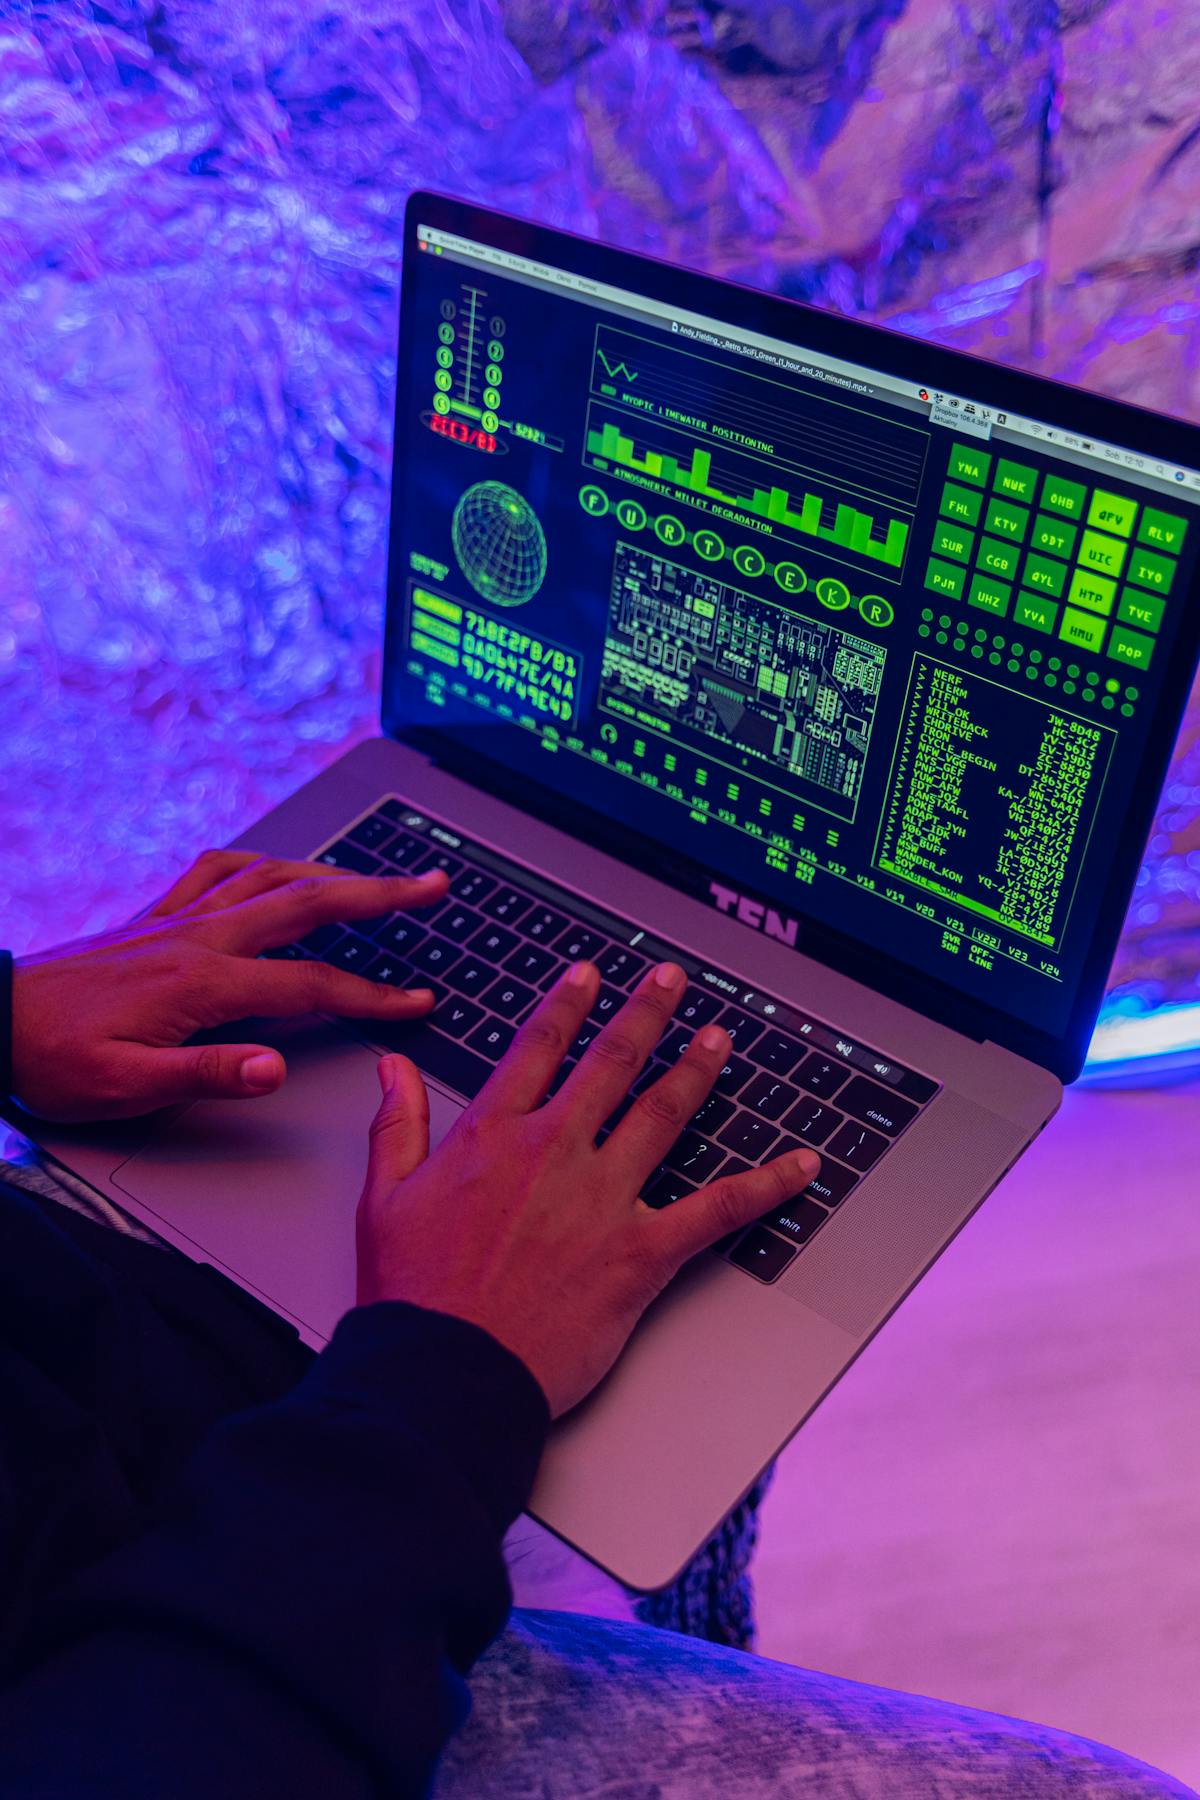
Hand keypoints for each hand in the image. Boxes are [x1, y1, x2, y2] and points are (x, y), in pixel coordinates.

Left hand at [11, 848, 450, 1121]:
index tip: (418, 1002)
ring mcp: (175, 920)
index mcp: (201, 982)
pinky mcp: (153, 918)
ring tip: (376, 878)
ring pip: (270, 875)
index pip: (311, 986)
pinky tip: (274, 866)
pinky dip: (259, 861)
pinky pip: (217, 870)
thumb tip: (276, 1070)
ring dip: (332, 871)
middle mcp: (196, 937)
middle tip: (431, 884)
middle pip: (308, 902)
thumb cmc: (52, 1060)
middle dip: (379, 894)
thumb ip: (207, 1075)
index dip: (373, 996)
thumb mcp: (125, 1087)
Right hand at [357, 959, 819, 1416]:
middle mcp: (553, 1151)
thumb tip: (393, 1068)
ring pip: (663, 1113)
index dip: (567, 1006)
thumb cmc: (413, 1295)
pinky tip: (798, 1166)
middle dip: (646, 1014)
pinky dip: (764, 1185)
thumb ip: (397, 1124)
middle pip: (610, 1062)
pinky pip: (715, 1209)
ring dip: (697, 1069)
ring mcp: (601, 1198)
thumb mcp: (383, 1198)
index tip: (588, 977)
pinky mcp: (639, 1252)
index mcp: (492, 1135)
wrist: (445, 1371)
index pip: (538, 1049)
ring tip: (720, 1039)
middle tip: (671, 981)